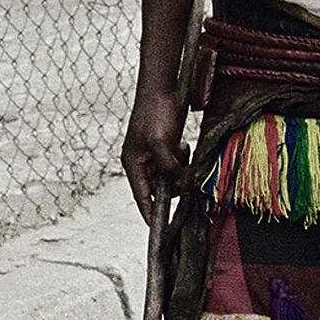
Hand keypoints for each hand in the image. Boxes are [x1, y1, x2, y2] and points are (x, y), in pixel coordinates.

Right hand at [121, 78, 184, 223]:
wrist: (161, 88)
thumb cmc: (155, 113)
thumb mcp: (161, 142)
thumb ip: (168, 165)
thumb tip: (178, 181)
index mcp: (134, 164)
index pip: (142, 196)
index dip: (150, 213)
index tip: (159, 231)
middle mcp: (142, 162)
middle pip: (159, 187)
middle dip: (173, 185)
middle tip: (185, 179)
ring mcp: (154, 155)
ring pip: (170, 175)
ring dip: (179, 170)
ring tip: (182, 152)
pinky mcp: (165, 147)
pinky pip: (176, 163)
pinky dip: (183, 159)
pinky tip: (183, 146)